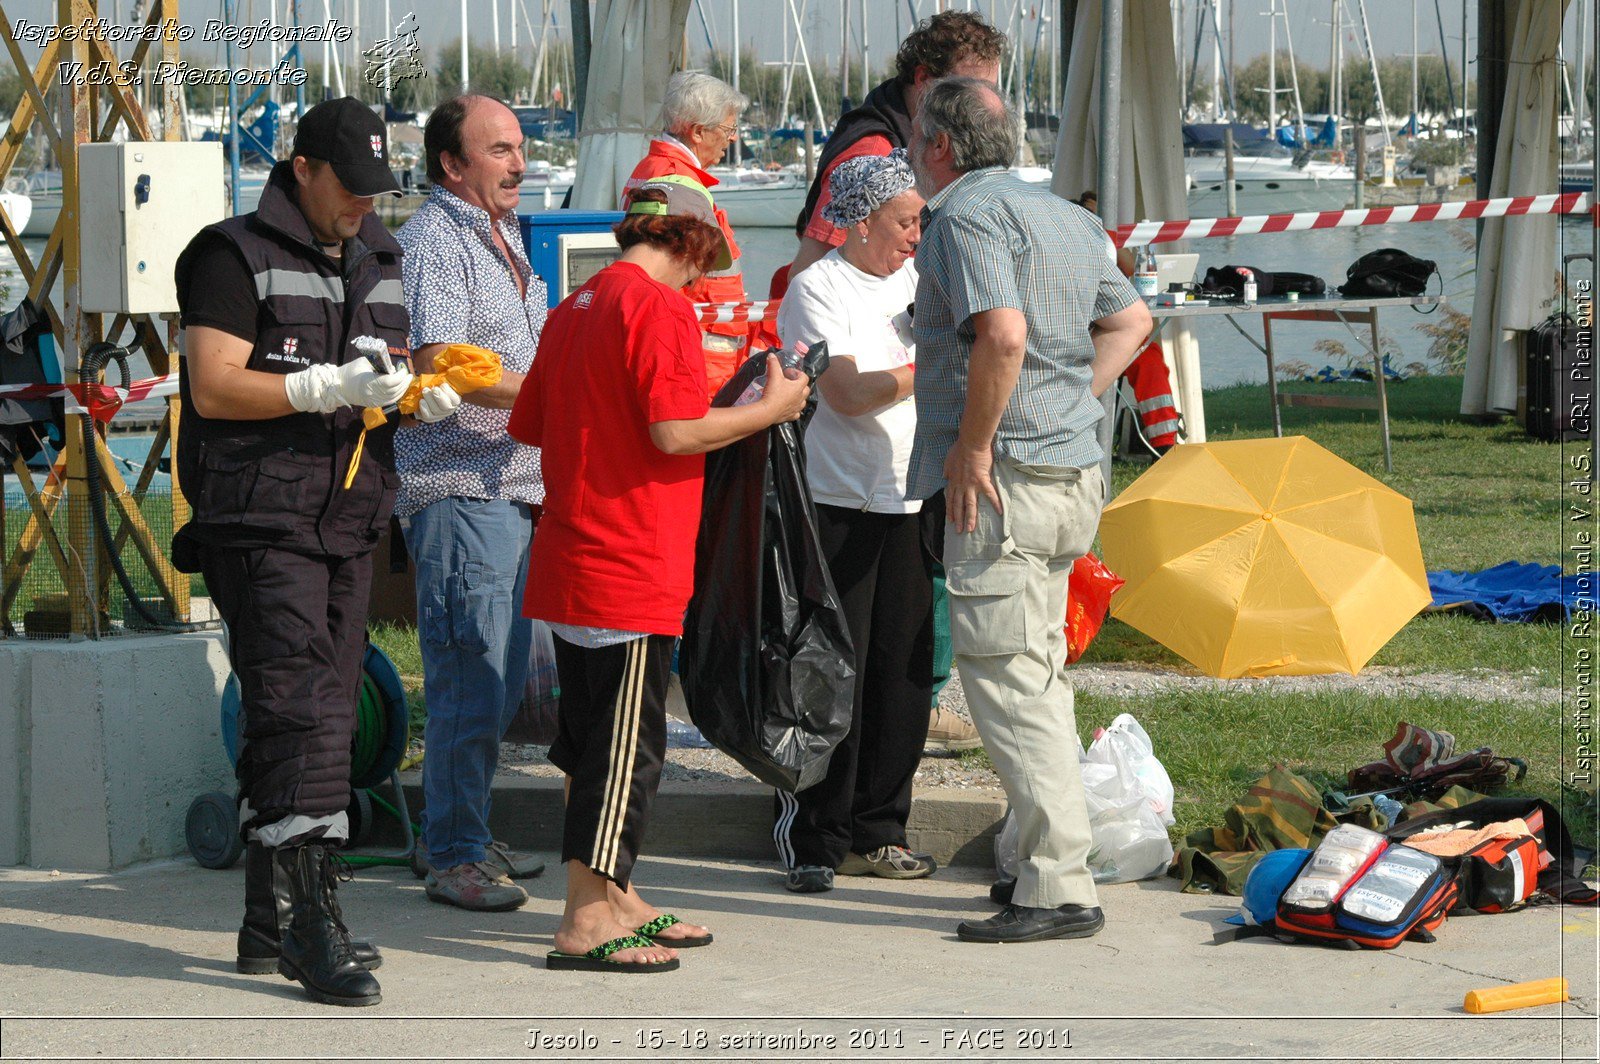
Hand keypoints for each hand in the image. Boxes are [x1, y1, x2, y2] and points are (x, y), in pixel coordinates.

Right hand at [284, 359, 412, 412]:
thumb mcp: (364, 362)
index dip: (399, 376)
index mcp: (368, 382)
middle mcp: (372, 394)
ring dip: (403, 388)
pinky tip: (401, 387)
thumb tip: (393, 368)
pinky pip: (391, 401)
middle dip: (403, 381)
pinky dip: (398, 394)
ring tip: (407, 380)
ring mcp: (374, 401)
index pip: (390, 381)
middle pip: (394, 389)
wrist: (338, 387)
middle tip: (408, 374)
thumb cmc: (350, 372)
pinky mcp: (375, 404)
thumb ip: (379, 363)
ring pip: (395, 396)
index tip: (402, 369)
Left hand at [414, 380, 462, 422]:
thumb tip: (449, 365)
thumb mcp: (440, 380)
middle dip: (439, 396)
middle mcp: (450, 409)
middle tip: (433, 388)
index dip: (449, 392)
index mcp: (454, 400)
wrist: (423, 396)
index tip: (442, 384)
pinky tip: (421, 400)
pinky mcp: (430, 419)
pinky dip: (424, 407)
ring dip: (430, 399)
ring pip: (436, 410)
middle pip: (447, 407)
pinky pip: (428, 416)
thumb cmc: (434, 386)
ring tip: (425, 391)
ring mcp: (440, 415)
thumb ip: (444, 376)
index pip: (455, 400)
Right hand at [760, 355, 809, 423]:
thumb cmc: (773, 393)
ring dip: (798, 397)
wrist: (767, 412)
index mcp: (799, 387)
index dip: (797, 373)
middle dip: (800, 385)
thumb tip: (772, 355)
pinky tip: (789, 407)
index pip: (804, 377)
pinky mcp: (792, 416)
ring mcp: (797, 408)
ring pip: (803, 401)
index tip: (788, 372)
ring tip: (789, 394)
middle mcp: (801, 398)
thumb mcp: (773, 376)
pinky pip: (797, 413)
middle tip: (789, 382)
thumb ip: (773, 364)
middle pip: (806, 389)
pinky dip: (794, 409)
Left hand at [944, 442, 1000, 533]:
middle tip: (958, 531)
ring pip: (970, 505)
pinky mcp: (983, 481)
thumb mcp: (948, 460)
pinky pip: (990, 494)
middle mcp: (961, 485)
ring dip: (970, 518)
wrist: (971, 443)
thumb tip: (944, 477)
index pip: (950, 499)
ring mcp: (972, 484)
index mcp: (953, 481)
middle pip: (959, 506)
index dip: (950, 510)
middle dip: (958, 519)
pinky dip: (996, 503)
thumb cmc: (960, 449)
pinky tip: (1000, 512)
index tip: (950, 520)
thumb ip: (946, 470)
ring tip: (971, 529)